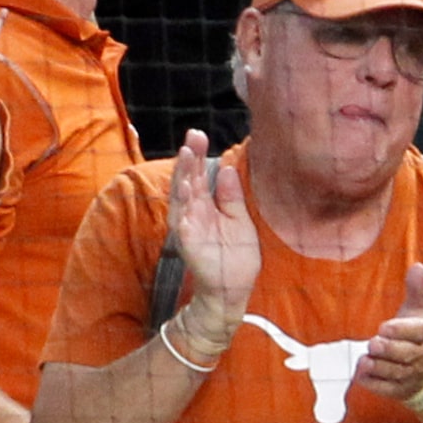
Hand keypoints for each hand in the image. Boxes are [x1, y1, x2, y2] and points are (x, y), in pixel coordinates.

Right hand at [164, 129, 256, 341]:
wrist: (232, 289)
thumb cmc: (235, 255)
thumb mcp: (239, 220)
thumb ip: (230, 197)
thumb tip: (227, 169)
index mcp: (205, 206)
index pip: (199, 176)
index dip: (198, 156)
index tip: (198, 134)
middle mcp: (193, 213)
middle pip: (189, 180)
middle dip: (190, 159)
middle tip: (193, 136)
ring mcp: (189, 227)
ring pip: (182, 197)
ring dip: (183, 176)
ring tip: (186, 156)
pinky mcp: (189, 243)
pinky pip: (184, 222)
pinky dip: (183, 206)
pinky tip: (185, 190)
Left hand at [355, 261, 422, 405]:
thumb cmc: (421, 334)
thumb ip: (418, 288)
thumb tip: (417, 266)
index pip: (420, 332)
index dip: (402, 330)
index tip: (384, 326)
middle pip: (406, 355)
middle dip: (388, 350)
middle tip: (373, 343)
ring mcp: (412, 376)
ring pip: (394, 373)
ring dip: (378, 367)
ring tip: (365, 359)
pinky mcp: (399, 390)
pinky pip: (385, 389)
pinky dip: (372, 383)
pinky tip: (361, 374)